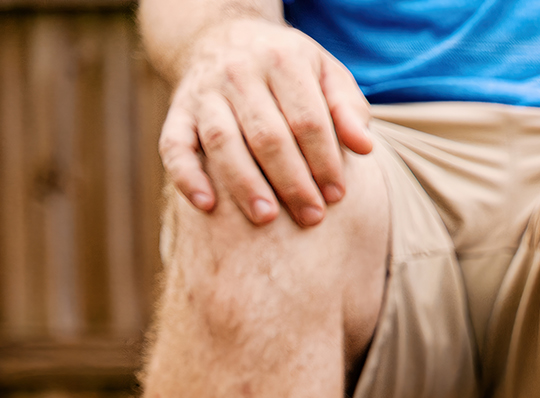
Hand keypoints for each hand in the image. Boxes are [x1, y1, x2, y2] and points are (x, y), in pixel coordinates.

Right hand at [161, 18, 372, 227]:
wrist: (223, 36)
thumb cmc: (289, 68)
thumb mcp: (326, 73)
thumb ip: (348, 108)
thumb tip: (364, 147)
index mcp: (282, 61)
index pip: (308, 120)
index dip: (325, 161)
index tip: (338, 195)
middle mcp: (238, 73)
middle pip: (267, 136)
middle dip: (292, 182)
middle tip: (312, 217)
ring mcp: (203, 92)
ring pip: (222, 141)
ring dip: (245, 184)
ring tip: (267, 219)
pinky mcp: (178, 111)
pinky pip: (174, 144)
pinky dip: (186, 175)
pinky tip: (207, 204)